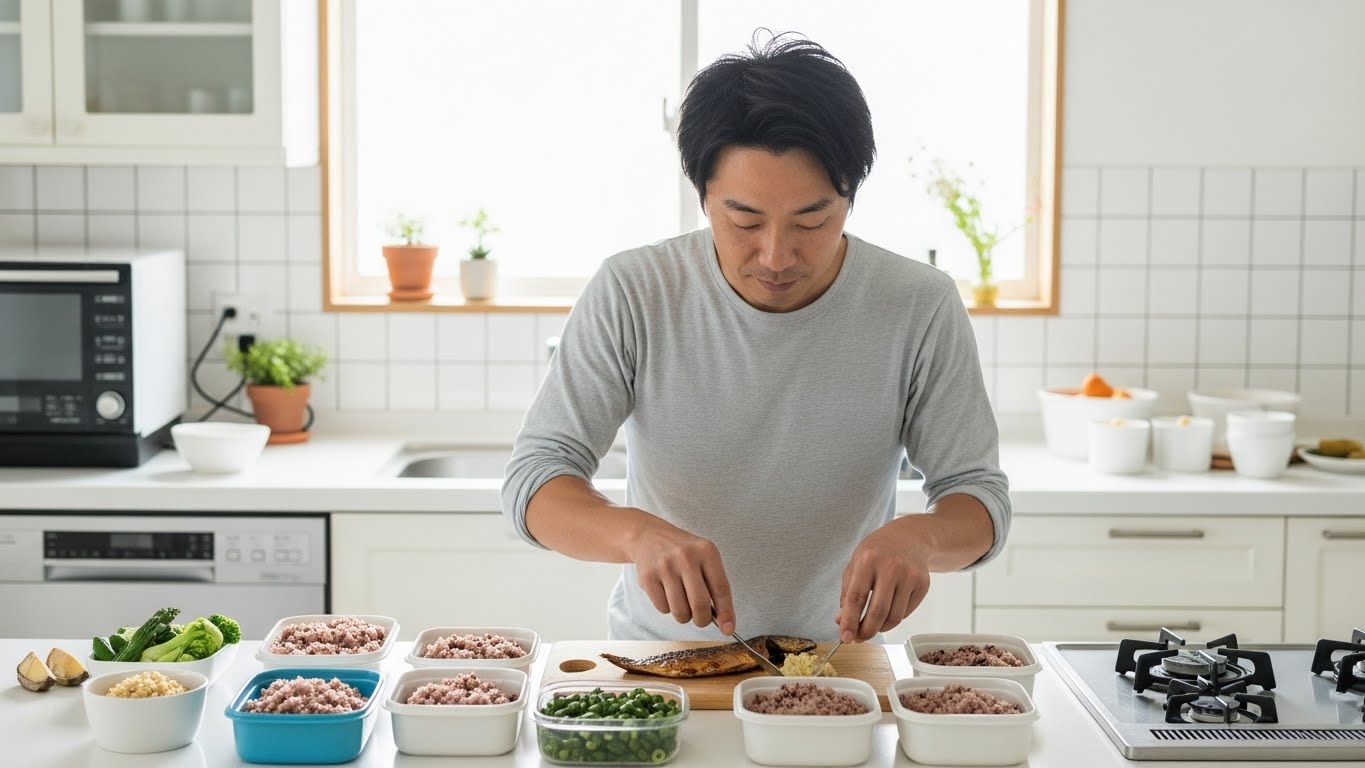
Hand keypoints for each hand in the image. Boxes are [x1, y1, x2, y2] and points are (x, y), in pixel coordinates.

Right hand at [627, 516, 736, 634]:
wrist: (649, 536)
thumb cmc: (683, 552)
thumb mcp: (704, 558)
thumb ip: (714, 585)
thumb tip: (723, 621)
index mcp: (706, 551)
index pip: (721, 588)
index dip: (726, 613)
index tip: (728, 629)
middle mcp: (686, 557)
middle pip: (700, 604)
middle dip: (702, 620)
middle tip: (701, 619)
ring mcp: (665, 567)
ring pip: (680, 611)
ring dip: (684, 616)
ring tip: (682, 602)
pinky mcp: (648, 577)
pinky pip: (663, 609)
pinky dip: (667, 608)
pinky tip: (666, 593)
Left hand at [834, 517, 931, 642]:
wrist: (909, 537)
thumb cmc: (877, 552)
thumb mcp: (855, 565)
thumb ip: (847, 593)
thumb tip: (841, 621)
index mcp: (868, 560)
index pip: (856, 598)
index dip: (850, 621)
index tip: (845, 637)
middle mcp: (891, 567)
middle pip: (878, 612)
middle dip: (866, 631)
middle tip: (859, 638)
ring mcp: (910, 575)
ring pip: (894, 617)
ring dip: (880, 628)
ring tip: (872, 626)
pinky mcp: (923, 584)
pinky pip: (906, 613)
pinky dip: (893, 619)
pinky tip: (887, 612)